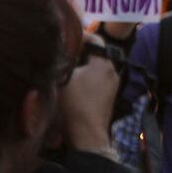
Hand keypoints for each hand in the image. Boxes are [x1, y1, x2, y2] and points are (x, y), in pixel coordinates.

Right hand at [57, 34, 119, 155]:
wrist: (87, 135)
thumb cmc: (74, 104)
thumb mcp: (63, 78)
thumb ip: (62, 61)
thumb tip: (58, 51)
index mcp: (104, 62)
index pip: (95, 39)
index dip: (79, 36)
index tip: (63, 40)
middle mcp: (113, 71)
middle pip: (95, 55)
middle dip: (78, 54)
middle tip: (61, 56)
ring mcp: (113, 86)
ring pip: (95, 69)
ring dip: (81, 68)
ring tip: (63, 71)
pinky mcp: (109, 98)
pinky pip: (97, 82)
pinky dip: (85, 81)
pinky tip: (71, 87)